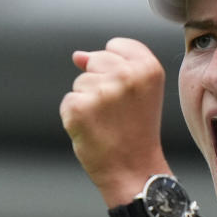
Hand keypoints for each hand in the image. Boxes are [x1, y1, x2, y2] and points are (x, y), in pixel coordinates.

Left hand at [60, 38, 169, 205]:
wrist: (134, 170)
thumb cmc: (137, 132)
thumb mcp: (140, 92)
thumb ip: (114, 65)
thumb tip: (78, 56)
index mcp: (148, 68)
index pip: (115, 46)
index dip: (116, 69)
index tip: (128, 95)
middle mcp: (127, 75)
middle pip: (95, 60)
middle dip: (100, 83)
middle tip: (118, 113)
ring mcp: (102, 91)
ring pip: (80, 82)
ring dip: (88, 101)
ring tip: (107, 123)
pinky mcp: (79, 107)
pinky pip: (68, 101)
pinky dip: (75, 117)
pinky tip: (94, 131)